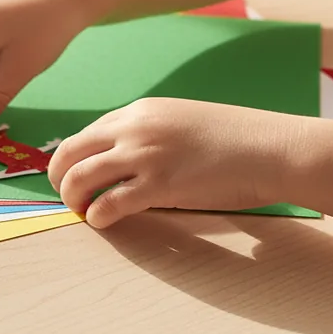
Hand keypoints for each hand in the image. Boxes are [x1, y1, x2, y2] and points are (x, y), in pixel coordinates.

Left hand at [48, 98, 307, 227]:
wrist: (273, 148)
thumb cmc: (237, 140)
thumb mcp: (184, 123)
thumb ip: (153, 135)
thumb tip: (128, 160)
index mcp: (141, 111)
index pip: (87, 133)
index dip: (73, 158)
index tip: (73, 176)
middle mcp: (135, 128)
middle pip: (70, 152)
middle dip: (59, 178)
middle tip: (67, 197)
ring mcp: (144, 155)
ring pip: (80, 178)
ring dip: (72, 199)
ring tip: (82, 212)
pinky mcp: (158, 184)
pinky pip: (108, 204)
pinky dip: (97, 216)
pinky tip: (102, 222)